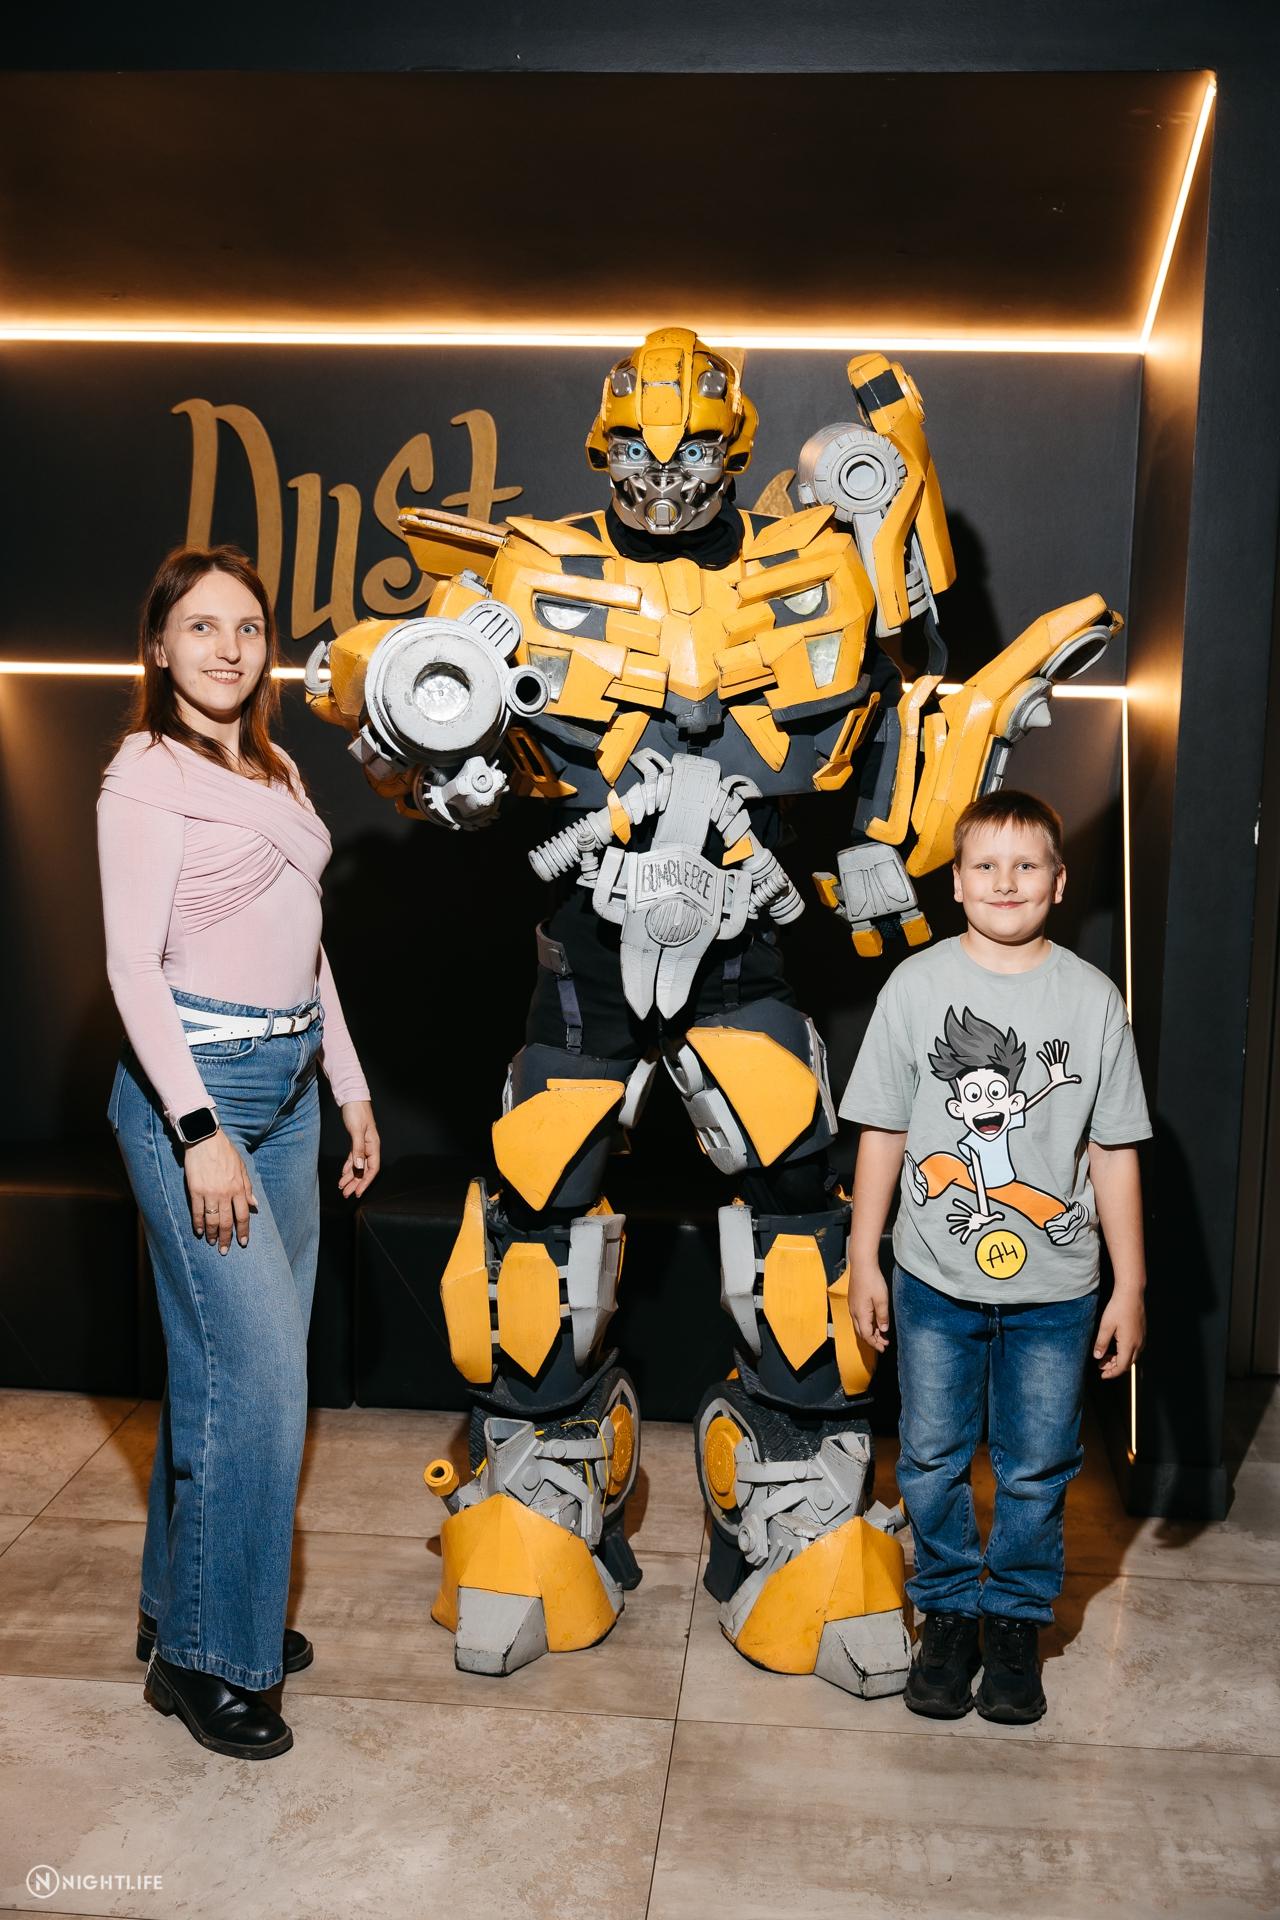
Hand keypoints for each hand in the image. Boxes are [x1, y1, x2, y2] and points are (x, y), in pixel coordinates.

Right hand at [183, 1131, 256, 1254]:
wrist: (205, 1139)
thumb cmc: (225, 1152)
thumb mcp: (242, 1168)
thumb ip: (248, 1188)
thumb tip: (255, 1205)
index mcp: (238, 1188)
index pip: (243, 1215)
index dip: (243, 1231)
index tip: (243, 1242)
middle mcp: (225, 1193)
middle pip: (226, 1222)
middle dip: (226, 1238)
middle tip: (225, 1250)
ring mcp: (209, 1193)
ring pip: (211, 1220)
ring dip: (212, 1234)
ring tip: (212, 1243)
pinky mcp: (195, 1191)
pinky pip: (197, 1212)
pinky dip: (198, 1224)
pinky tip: (199, 1232)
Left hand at [339, 1101, 380, 1198]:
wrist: (352, 1098)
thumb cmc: (356, 1112)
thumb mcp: (356, 1130)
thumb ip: (358, 1149)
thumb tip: (359, 1166)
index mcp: (373, 1145)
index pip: (372, 1169)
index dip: (365, 1182)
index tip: (357, 1193)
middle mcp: (370, 1147)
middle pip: (364, 1170)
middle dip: (355, 1183)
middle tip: (346, 1194)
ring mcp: (363, 1145)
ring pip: (358, 1166)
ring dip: (350, 1177)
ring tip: (342, 1187)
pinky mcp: (356, 1141)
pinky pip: (353, 1158)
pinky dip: (348, 1167)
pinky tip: (343, 1174)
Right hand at [850, 1263, 890, 1351]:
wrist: (862, 1265)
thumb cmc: (872, 1280)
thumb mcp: (882, 1300)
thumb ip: (882, 1317)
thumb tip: (883, 1329)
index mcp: (861, 1314)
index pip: (866, 1335)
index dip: (874, 1343)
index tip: (883, 1348)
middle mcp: (854, 1312)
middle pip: (862, 1332)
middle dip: (872, 1340)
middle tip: (883, 1344)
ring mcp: (853, 1306)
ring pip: (860, 1325)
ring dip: (870, 1332)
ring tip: (881, 1334)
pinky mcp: (854, 1301)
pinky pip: (859, 1318)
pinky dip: (867, 1324)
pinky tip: (875, 1322)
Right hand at [946, 1197, 1004, 1241]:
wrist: (984, 1223)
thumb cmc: (986, 1219)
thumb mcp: (991, 1217)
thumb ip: (996, 1215)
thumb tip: (1002, 1216)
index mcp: (972, 1215)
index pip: (966, 1209)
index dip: (960, 1205)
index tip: (954, 1202)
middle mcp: (969, 1219)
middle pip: (961, 1218)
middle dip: (955, 1217)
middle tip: (948, 1218)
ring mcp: (969, 1224)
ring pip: (961, 1225)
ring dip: (956, 1228)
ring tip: (952, 1231)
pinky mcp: (970, 1229)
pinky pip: (966, 1233)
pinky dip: (964, 1237)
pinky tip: (962, 1240)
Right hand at [1037, 1039, 1081, 1089]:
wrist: (1054, 1084)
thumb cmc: (1060, 1082)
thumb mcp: (1066, 1080)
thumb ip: (1072, 1079)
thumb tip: (1078, 1080)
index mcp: (1062, 1065)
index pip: (1063, 1056)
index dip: (1064, 1050)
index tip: (1065, 1043)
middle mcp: (1057, 1063)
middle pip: (1056, 1054)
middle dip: (1056, 1047)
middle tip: (1056, 1040)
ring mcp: (1052, 1064)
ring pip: (1050, 1055)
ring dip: (1048, 1050)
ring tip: (1046, 1043)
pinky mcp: (1048, 1067)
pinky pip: (1045, 1061)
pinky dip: (1042, 1057)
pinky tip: (1039, 1053)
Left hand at [1094, 1288, 1145, 1378]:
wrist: (1131, 1294)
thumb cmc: (1118, 1308)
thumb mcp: (1105, 1326)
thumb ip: (1101, 1343)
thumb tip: (1097, 1357)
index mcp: (1129, 1344)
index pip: (1121, 1367)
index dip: (1112, 1373)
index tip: (1102, 1375)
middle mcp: (1138, 1343)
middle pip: (1128, 1363)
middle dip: (1114, 1367)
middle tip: (1101, 1365)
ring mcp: (1142, 1338)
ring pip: (1132, 1356)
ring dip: (1120, 1359)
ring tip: (1106, 1356)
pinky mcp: (1142, 1332)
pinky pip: (1135, 1348)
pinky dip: (1125, 1352)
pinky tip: (1116, 1346)